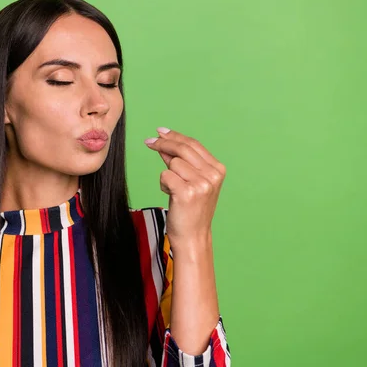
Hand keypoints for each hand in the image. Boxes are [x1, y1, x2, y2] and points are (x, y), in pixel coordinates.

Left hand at [145, 127, 225, 244]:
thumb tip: (165, 143)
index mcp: (217, 170)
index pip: (194, 144)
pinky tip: (171, 195)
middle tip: (149, 142)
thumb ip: (181, 163)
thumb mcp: (192, 182)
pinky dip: (163, 184)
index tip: (160, 131)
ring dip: (167, 175)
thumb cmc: (191, 210)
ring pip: (173, 163)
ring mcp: (201, 184)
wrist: (192, 236)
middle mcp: (212, 175)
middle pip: (183, 149)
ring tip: (173, 190)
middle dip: (163, 143)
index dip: (175, 136)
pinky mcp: (187, 193)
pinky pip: (165, 175)